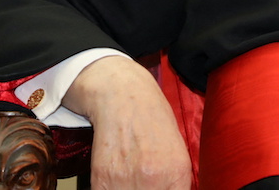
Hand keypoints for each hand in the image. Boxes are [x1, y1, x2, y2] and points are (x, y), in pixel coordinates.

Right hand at [63, 56, 191, 189]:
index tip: (160, 188)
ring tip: (128, 178)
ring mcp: (126, 181)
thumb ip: (175, 179)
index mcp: (177, 172)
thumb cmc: (153, 119)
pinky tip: (114, 179)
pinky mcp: (101, 179)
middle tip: (143, 182)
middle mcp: (154, 179)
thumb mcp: (177, 149)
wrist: (123, 96)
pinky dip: (109, 189)